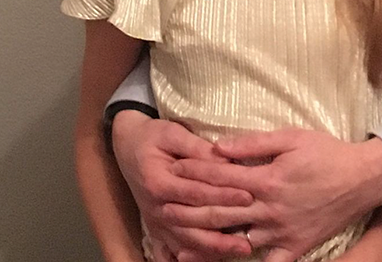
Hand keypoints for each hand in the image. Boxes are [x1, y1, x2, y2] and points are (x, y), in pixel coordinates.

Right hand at [111, 112, 253, 259]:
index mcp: (159, 183)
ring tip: (241, 249)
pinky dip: (191, 259)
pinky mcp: (156, 230)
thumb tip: (225, 160)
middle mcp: (156, 208)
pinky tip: (210, 260)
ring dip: (214, 249)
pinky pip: (172, 252)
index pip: (197, 192)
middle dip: (226, 225)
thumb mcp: (172, 133)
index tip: (248, 196)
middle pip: (195, 222)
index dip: (224, 195)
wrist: (128, 146)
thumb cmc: (153, 137)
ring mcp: (155, 223)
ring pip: (187, 243)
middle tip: (253, 227)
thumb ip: (197, 148)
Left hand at [168, 128, 381, 261]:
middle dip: (189, 209)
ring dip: (205, 242)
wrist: (361, 180)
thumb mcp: (291, 137)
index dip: (195, 172)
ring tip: (177, 243)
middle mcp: (268, 210)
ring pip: (235, 241)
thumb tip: (219, 145)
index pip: (221, 176)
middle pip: (220, 212)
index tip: (173, 169)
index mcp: (266, 179)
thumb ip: (254, 143)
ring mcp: (279, 233)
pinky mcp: (292, 249)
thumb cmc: (326, 153)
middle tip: (162, 207)